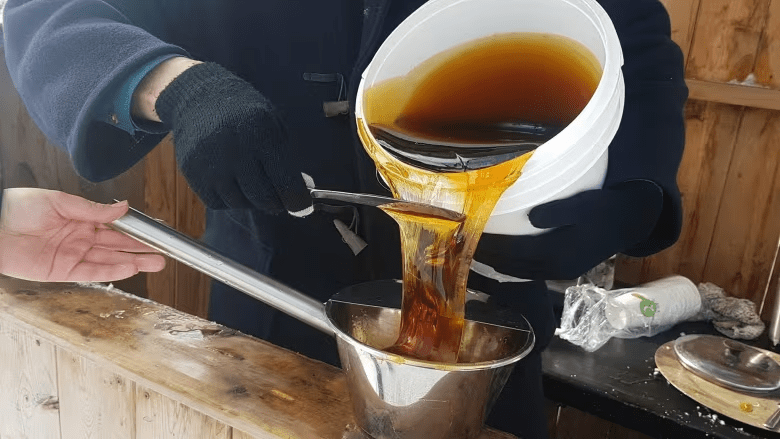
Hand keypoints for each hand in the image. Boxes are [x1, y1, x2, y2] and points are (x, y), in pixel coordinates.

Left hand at [0, 188, 164, 281]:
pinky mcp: (63, 271)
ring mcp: (72, 256)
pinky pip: (93, 273)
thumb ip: (93, 209)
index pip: (115, 226)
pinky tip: (130, 269)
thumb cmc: (17, 208)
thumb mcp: (59, 202)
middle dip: (142, 249)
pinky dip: (112, 272)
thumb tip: (123, 208)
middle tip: (164, 253)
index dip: (137, 230)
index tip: (156, 232)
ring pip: (110, 261)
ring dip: (134, 262)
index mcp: (80, 219)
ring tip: (156, 263)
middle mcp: (79, 238)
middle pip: (118, 246)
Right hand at [154, 62, 311, 215]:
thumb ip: (286, 159)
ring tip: (250, 181)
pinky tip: (231, 182)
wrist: (199, 97)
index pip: (286, 182)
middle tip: (277, 195)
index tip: (303, 208)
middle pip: (263, 198)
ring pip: (240, 203)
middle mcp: (235, 151)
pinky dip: (228, 199)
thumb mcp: (273, 124)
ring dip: (250, 200)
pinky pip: (217, 203)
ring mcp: (211, 164)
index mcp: (261, 135)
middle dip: (275, 202)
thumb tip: (300, 193)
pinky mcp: (192, 173)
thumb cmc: (244, 112)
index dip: (298, 201)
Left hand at [474, 180, 663, 279]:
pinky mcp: (563, 269)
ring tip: (476, 249)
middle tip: (464, 242)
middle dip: (487, 254)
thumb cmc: (605, 207)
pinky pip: (528, 271)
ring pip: (518, 271)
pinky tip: (500, 256)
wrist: (632, 220)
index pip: (513, 251)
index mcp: (559, 251)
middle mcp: (556, 267)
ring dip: (496, 262)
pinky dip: (510, 265)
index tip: (471, 232)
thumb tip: (531, 217)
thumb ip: (557, 211)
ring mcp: (560, 271)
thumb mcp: (583, 203)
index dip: (490, 243)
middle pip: (511, 265)